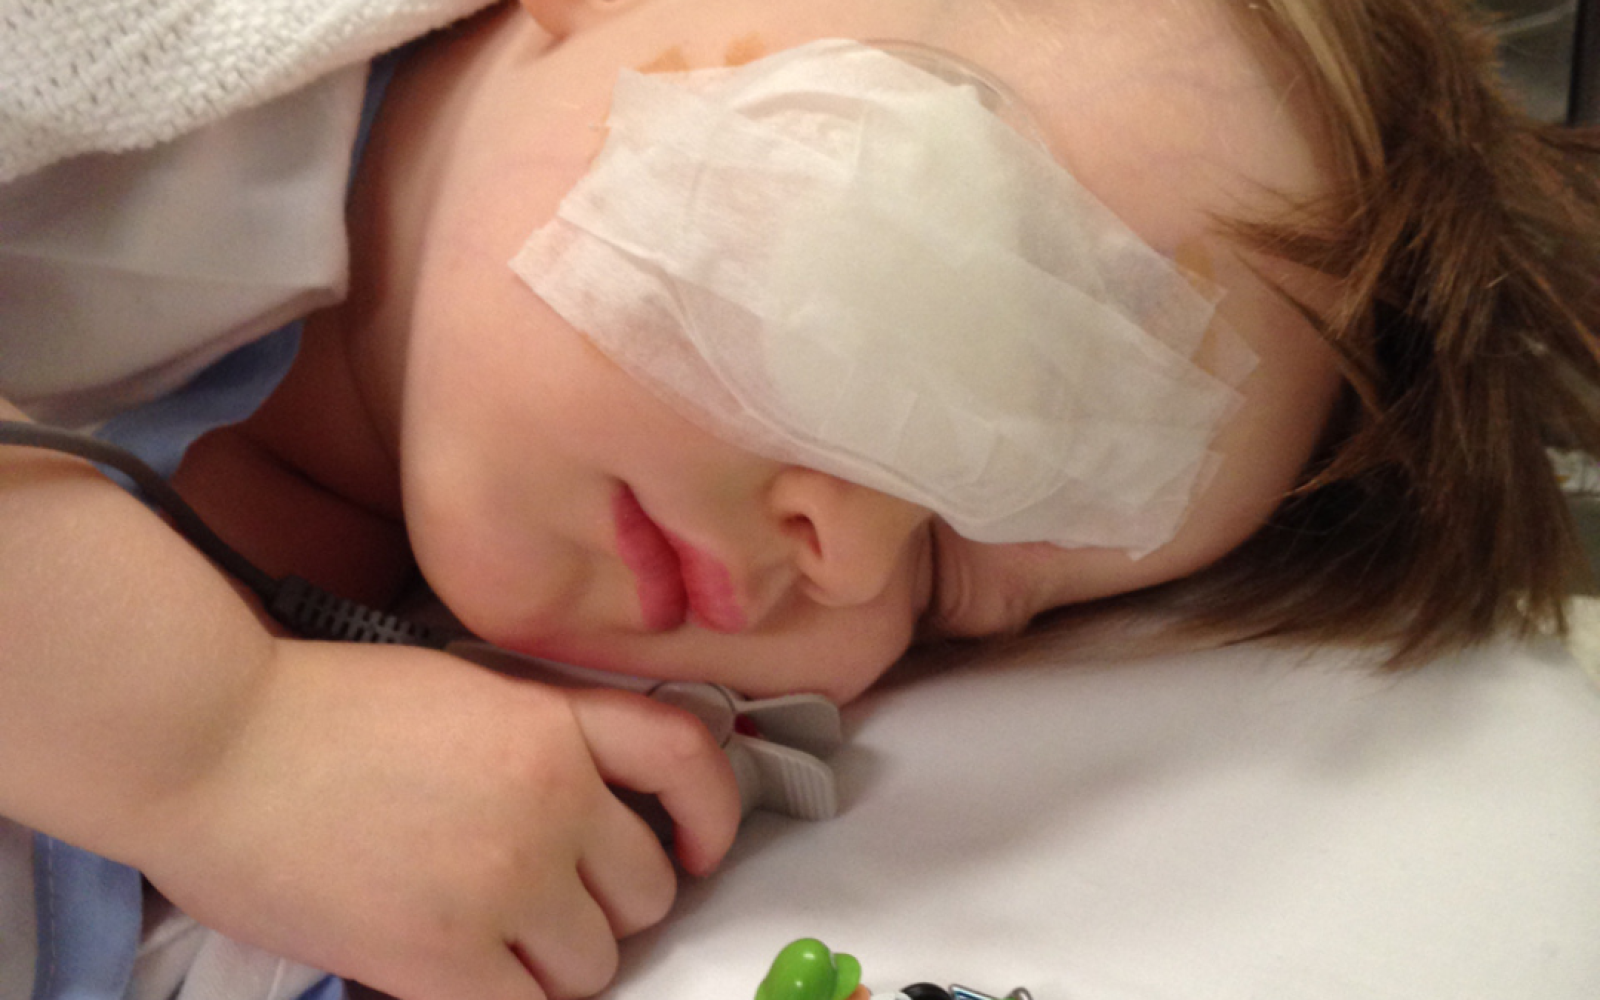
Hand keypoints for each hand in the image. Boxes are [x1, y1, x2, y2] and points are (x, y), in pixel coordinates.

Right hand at [130, 640, 740, 999]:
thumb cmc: (310, 707)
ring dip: (554, 965)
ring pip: (595, 964)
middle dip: (605, 906)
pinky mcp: (442, 952)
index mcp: (553, 720)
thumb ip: (537, 738)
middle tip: (547, 904)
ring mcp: (504, 877)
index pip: (686, 757)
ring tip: (494, 943)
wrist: (207, 735)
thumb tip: (587, 809)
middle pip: (645, 890)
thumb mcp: (457, 688)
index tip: (693, 847)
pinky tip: (461, 976)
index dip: (711, 811)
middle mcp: (551, 796)